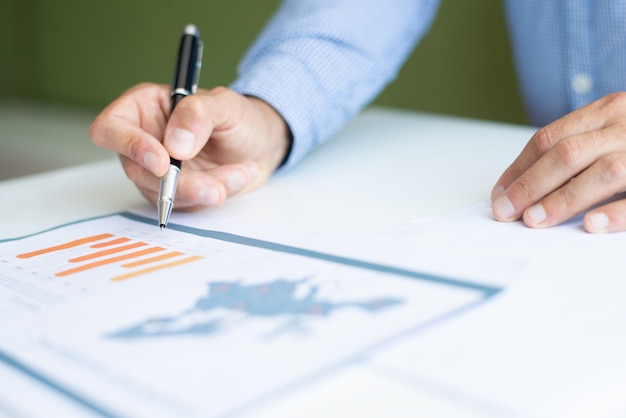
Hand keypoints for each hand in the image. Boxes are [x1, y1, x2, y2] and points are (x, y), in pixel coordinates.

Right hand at [90, 83, 290, 209]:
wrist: (262, 144)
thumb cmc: (239, 117)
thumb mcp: (225, 104)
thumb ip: (198, 114)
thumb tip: (175, 144)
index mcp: (144, 107)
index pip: (111, 128)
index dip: (130, 146)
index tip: (164, 162)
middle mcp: (144, 140)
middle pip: (138, 171)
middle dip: (181, 183)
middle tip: (215, 187)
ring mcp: (158, 171)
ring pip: (163, 194)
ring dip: (203, 189)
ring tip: (240, 172)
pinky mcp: (176, 193)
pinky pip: (185, 204)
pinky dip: (214, 194)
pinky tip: (238, 176)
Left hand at [491, 92, 625, 232]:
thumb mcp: (612, 130)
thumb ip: (577, 149)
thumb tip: (520, 187)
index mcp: (608, 110)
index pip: (549, 138)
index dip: (519, 168)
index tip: (499, 195)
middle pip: (567, 152)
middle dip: (530, 185)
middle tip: (506, 213)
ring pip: (604, 171)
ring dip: (564, 199)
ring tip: (535, 222)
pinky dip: (618, 212)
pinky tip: (591, 225)